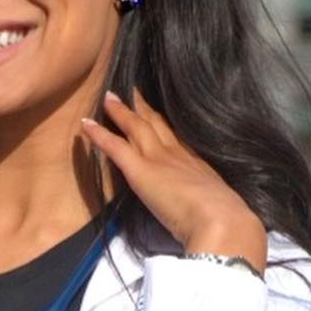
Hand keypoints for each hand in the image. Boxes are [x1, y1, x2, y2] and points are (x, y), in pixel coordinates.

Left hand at [81, 89, 266, 272]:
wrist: (220, 220)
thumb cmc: (225, 219)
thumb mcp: (220, 202)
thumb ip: (210, 199)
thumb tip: (212, 206)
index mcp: (196, 164)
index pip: (176, 138)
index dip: (165, 124)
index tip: (157, 113)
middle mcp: (176, 154)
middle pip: (157, 124)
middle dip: (144, 108)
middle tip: (134, 91)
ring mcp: (156, 158)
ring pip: (135, 127)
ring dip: (121, 111)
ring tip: (109, 97)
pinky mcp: (139, 169)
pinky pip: (114, 146)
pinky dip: (98, 134)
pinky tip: (85, 123)